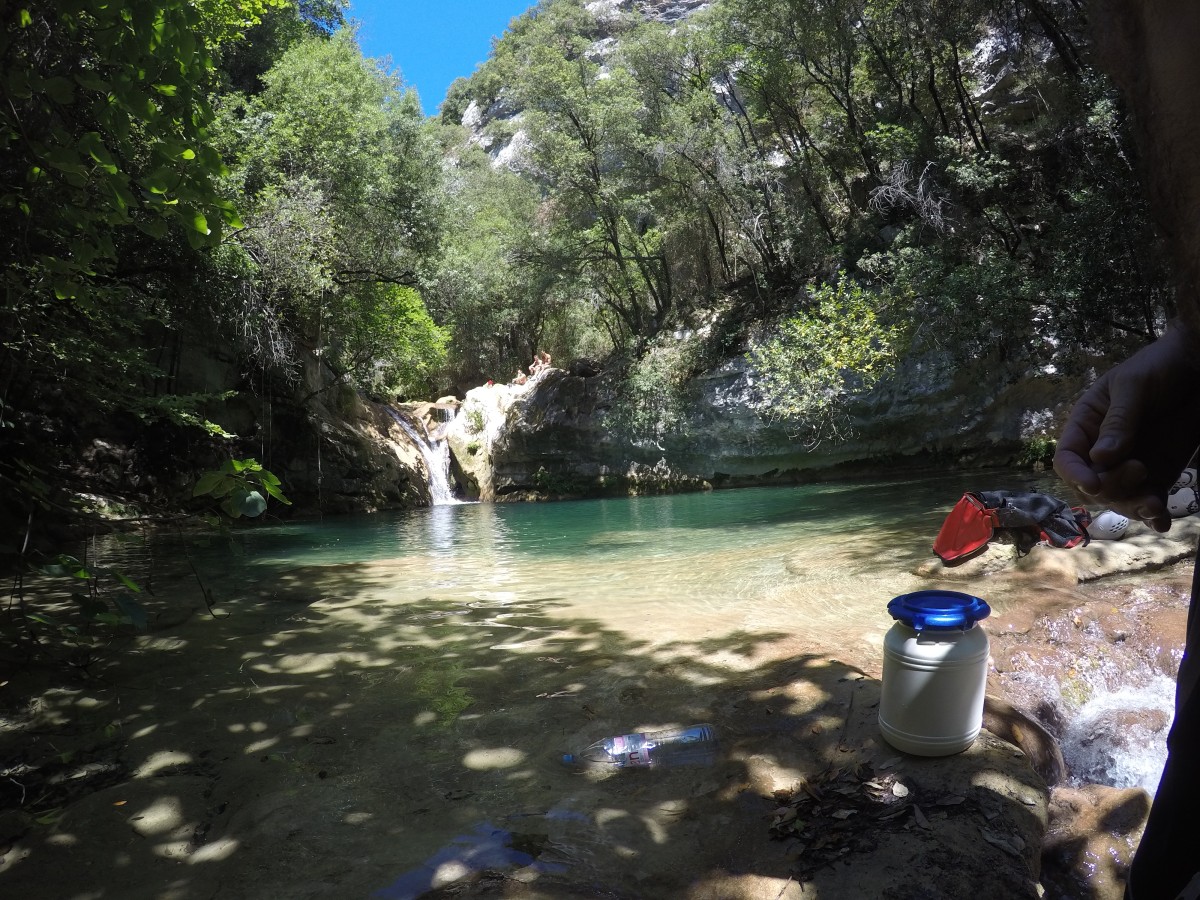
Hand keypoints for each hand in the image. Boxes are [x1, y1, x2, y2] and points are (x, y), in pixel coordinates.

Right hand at [1054, 323, 1199, 530]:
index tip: (1094, 484)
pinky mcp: (1158, 475)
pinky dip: (1153, 515)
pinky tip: (1162, 520)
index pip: (1068, 458)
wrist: (1198, 367)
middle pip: (1093, 485)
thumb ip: (1119, 420)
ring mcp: (1130, 464)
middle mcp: (1103, 450)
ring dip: (1134, 507)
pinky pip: (1148, 501)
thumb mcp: (1135, 386)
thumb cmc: (1160, 367)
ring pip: (1119, 499)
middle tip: (1141, 469)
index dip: (1076, 474)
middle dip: (1113, 487)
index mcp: (1086, 425)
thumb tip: (1100, 457)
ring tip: (1156, 504)